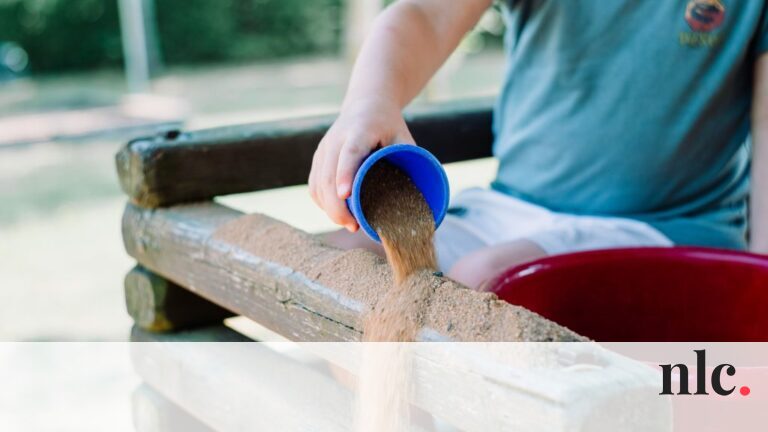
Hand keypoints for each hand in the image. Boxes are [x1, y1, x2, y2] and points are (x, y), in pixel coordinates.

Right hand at [309, 98, 414, 231]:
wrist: (365, 104)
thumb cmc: (388, 125)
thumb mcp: (403, 136)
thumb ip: (410, 161)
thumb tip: (418, 197)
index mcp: (359, 131)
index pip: (349, 154)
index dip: (345, 174)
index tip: (345, 195)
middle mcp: (335, 140)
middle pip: (328, 176)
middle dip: (336, 205)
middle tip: (353, 225)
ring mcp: (323, 149)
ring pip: (318, 184)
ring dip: (329, 208)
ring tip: (348, 224)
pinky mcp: (318, 158)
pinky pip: (314, 185)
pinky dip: (322, 202)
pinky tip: (335, 214)